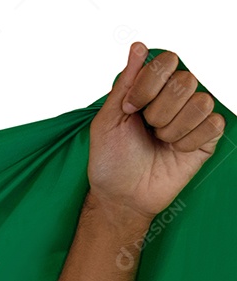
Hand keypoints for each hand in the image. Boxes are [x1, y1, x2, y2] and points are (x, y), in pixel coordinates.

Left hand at [88, 42, 224, 220]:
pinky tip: (175, 151)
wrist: (121, 195)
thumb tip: (139, 46)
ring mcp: (192, 117)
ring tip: (160, 141)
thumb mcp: (107, 119)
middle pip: (186, 80)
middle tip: (147, 128)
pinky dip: (189, 141)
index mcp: (151, 89)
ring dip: (174, 127)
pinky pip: (212, 124)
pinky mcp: (207, 138)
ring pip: (201, 102)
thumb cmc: (110, 159)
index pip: (167, 62)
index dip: (149, 83)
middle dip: (159, 109)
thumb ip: (125, 82)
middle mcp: (175, 98)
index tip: (130, 108)